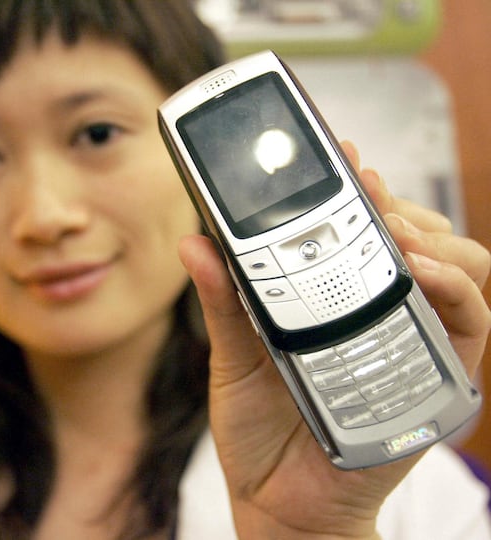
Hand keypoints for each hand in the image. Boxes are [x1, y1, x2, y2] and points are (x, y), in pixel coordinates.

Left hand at [178, 142, 489, 538]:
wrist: (279, 500)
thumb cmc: (258, 428)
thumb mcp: (233, 356)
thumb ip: (222, 300)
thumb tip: (195, 241)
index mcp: (331, 297)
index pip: (360, 227)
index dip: (357, 186)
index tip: (340, 153)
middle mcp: (378, 309)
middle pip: (414, 231)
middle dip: (393, 201)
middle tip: (361, 187)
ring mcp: (410, 338)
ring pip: (457, 262)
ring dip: (428, 233)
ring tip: (388, 227)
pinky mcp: (437, 375)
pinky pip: (470, 319)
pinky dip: (455, 285)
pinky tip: (419, 270)